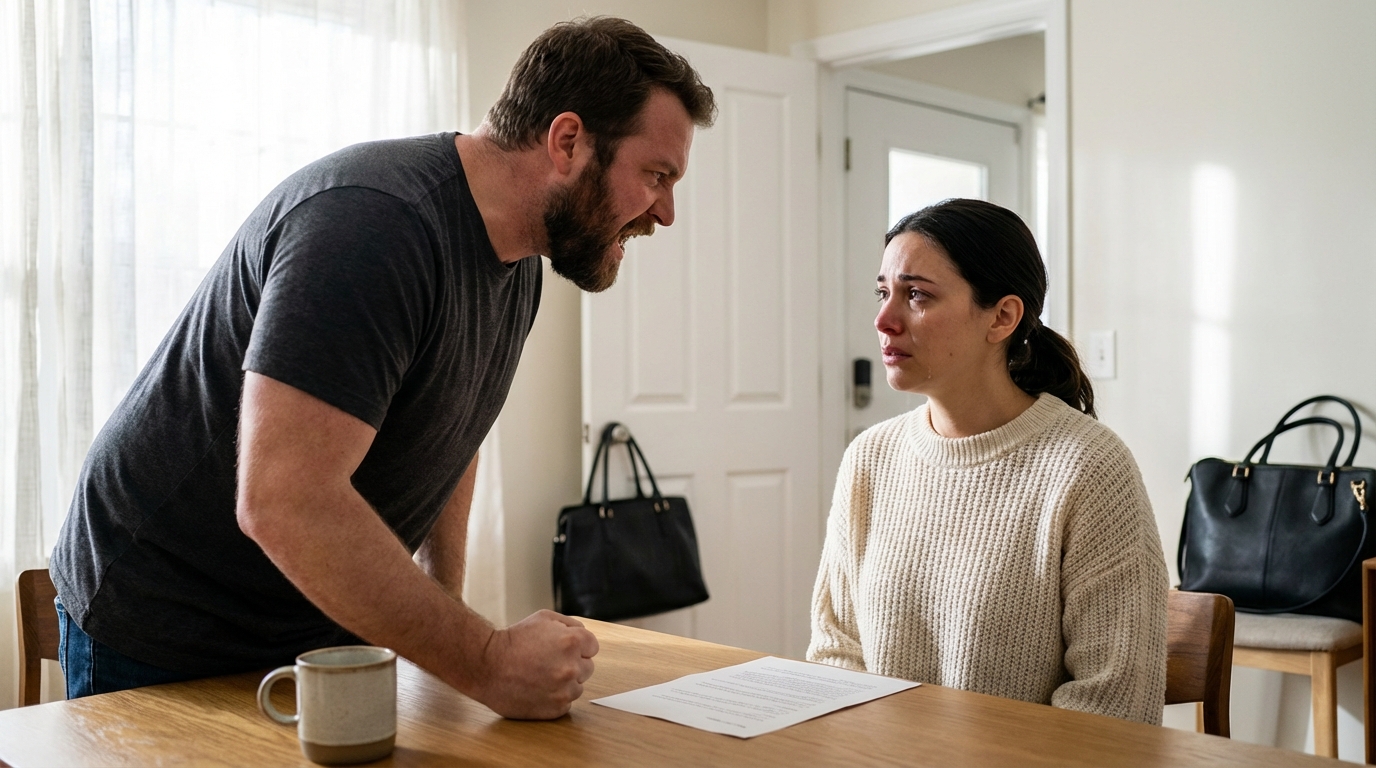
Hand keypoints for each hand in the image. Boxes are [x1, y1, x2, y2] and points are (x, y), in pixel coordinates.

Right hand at [473, 610, 598, 718]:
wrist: (487, 666)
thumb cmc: (513, 640)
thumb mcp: (543, 618)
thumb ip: (570, 624)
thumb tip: (584, 636)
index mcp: (572, 642)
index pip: (592, 647)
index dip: (577, 646)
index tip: (561, 649)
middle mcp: (572, 667)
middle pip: (588, 667)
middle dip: (572, 664)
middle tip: (548, 662)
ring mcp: (564, 690)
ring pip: (578, 687)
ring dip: (564, 682)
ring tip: (540, 676)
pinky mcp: (555, 708)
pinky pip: (566, 704)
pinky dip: (555, 698)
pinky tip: (538, 689)